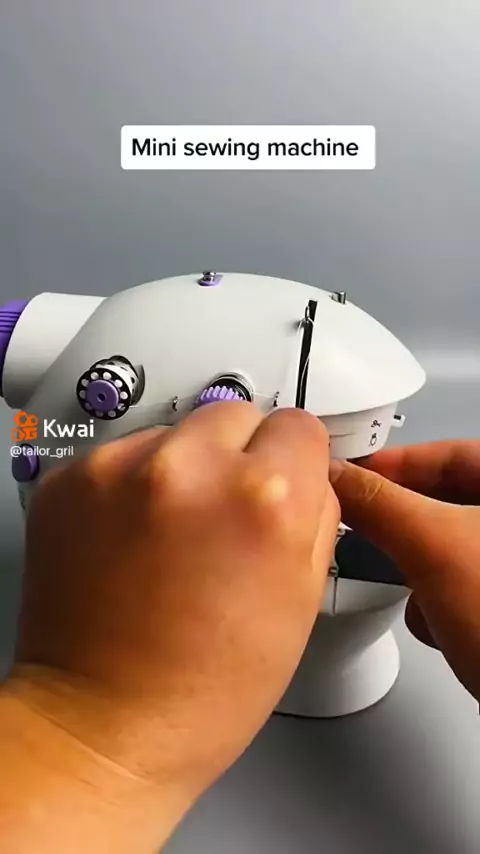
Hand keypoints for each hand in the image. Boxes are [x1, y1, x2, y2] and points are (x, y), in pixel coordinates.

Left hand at [6, 403, 337, 833]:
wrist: (103, 724)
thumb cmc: (202, 689)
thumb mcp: (302, 601)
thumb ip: (317, 515)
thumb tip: (308, 471)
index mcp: (264, 498)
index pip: (299, 425)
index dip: (297, 460)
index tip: (283, 481)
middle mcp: (189, 469)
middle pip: (235, 413)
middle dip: (241, 457)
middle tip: (226, 516)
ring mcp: (118, 469)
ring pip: (176, 432)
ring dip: (184, 468)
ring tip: (173, 536)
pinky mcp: (68, 479)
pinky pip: (122, 456)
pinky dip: (133, 485)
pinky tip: (134, 540)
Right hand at [329, 440, 479, 701]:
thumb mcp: (436, 550)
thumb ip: (379, 504)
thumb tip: (337, 477)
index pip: (450, 452)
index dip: (394, 462)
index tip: (351, 476)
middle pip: (447, 501)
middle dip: (406, 526)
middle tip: (369, 529)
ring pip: (450, 547)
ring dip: (422, 572)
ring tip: (416, 589)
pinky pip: (461, 584)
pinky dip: (441, 601)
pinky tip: (439, 624)